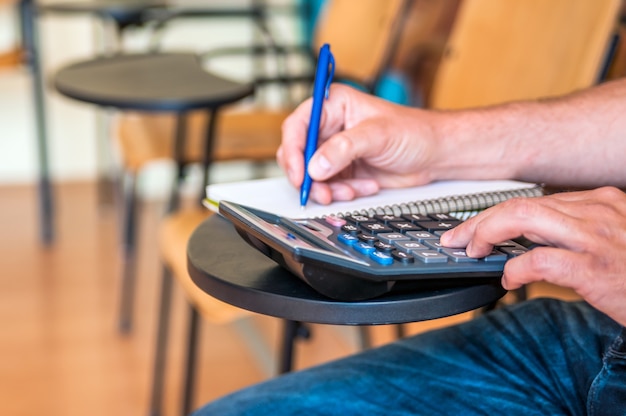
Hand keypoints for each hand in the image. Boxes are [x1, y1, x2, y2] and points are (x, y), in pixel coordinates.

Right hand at [277, 84, 438, 204]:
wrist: (434, 155)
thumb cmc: (413, 132)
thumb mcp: (377, 135)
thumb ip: (344, 149)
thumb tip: (316, 167)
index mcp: (334, 105)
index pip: (298, 126)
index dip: (294, 150)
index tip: (300, 173)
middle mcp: (330, 128)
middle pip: (299, 154)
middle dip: (309, 176)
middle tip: (321, 191)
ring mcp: (335, 151)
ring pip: (312, 175)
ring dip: (328, 188)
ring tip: (350, 191)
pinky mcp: (343, 171)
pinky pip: (329, 186)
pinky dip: (342, 192)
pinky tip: (364, 186)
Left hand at [440, 187, 625, 325]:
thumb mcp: (608, 241)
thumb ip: (569, 234)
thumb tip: (521, 241)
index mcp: (599, 202)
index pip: (531, 201)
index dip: (493, 214)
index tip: (470, 228)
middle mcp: (597, 211)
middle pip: (520, 205)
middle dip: (479, 221)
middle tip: (457, 240)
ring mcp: (596, 237)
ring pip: (524, 220)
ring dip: (487, 234)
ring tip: (472, 252)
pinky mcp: (595, 267)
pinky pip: (540, 260)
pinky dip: (515, 268)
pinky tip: (508, 278)